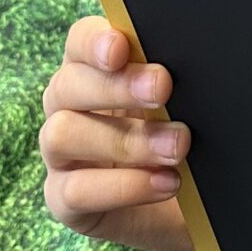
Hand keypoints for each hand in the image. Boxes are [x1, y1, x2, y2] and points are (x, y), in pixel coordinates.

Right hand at [40, 18, 197, 250]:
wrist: (189, 208)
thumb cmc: (183, 140)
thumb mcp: (184, 105)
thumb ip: (172, 81)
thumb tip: (190, 63)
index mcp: (93, 70)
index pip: (79, 42)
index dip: (94, 42)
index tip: (121, 48)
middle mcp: (68, 107)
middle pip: (68, 84)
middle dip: (117, 87)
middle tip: (163, 89)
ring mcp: (60, 155)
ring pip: (64, 135)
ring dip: (125, 140)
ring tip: (176, 147)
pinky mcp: (64, 198)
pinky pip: (76, 191)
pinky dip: (125, 187)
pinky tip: (165, 183)